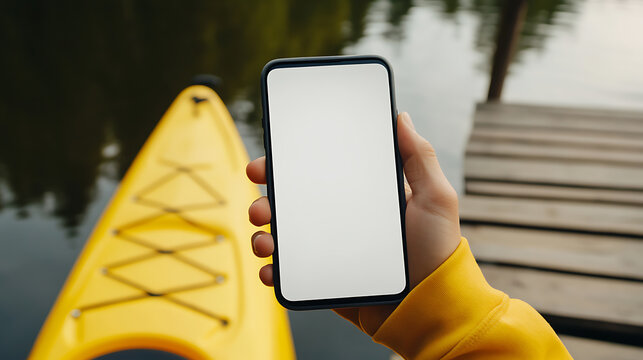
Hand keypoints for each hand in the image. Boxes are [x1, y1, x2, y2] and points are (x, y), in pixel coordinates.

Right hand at [247, 112, 460, 335]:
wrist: (429, 308)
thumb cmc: (438, 252)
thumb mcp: (436, 198)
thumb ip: (419, 157)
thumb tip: (402, 117)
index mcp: (361, 197)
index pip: (319, 173)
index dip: (291, 163)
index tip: (272, 156)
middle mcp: (341, 220)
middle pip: (292, 203)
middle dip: (266, 199)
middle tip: (261, 203)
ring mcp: (329, 250)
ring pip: (284, 235)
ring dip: (263, 233)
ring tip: (264, 240)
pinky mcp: (323, 279)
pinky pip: (289, 272)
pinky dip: (273, 269)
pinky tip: (272, 269)